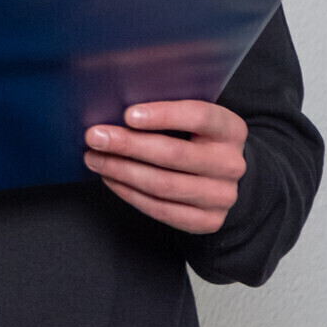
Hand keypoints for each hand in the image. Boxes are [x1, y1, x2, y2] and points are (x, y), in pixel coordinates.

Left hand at [84, 100, 246, 232]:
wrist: (221, 175)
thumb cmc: (195, 138)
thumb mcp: (191, 118)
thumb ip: (164, 110)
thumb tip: (115, 105)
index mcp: (230, 129)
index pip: (200, 117)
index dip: (164, 115)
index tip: (128, 115)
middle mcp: (231, 163)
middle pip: (175, 154)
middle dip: (129, 145)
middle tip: (95, 137)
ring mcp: (222, 195)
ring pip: (164, 185)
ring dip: (122, 171)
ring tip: (95, 158)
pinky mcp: (208, 221)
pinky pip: (161, 210)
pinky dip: (129, 193)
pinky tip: (110, 178)